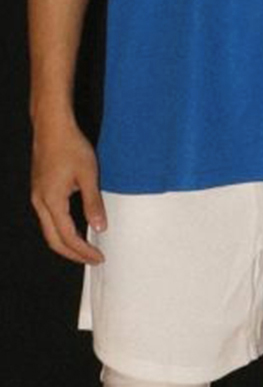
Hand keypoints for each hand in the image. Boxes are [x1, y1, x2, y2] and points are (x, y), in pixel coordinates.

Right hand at [30, 114, 106, 264]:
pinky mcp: (39, 190)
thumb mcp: (89, 175)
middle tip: (92, 259)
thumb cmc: (70, 146)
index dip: (83, 251)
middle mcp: (40, 202)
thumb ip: (93, 203)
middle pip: (54, 240)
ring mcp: (37, 196)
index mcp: (52, 201)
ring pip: (49, 230)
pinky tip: (74, 227)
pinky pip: (48, 218)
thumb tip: (99, 228)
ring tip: (85, 248)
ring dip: (66, 242)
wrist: (52, 127)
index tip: (98, 257)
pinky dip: (61, 229)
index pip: (68, 237)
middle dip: (73, 253)